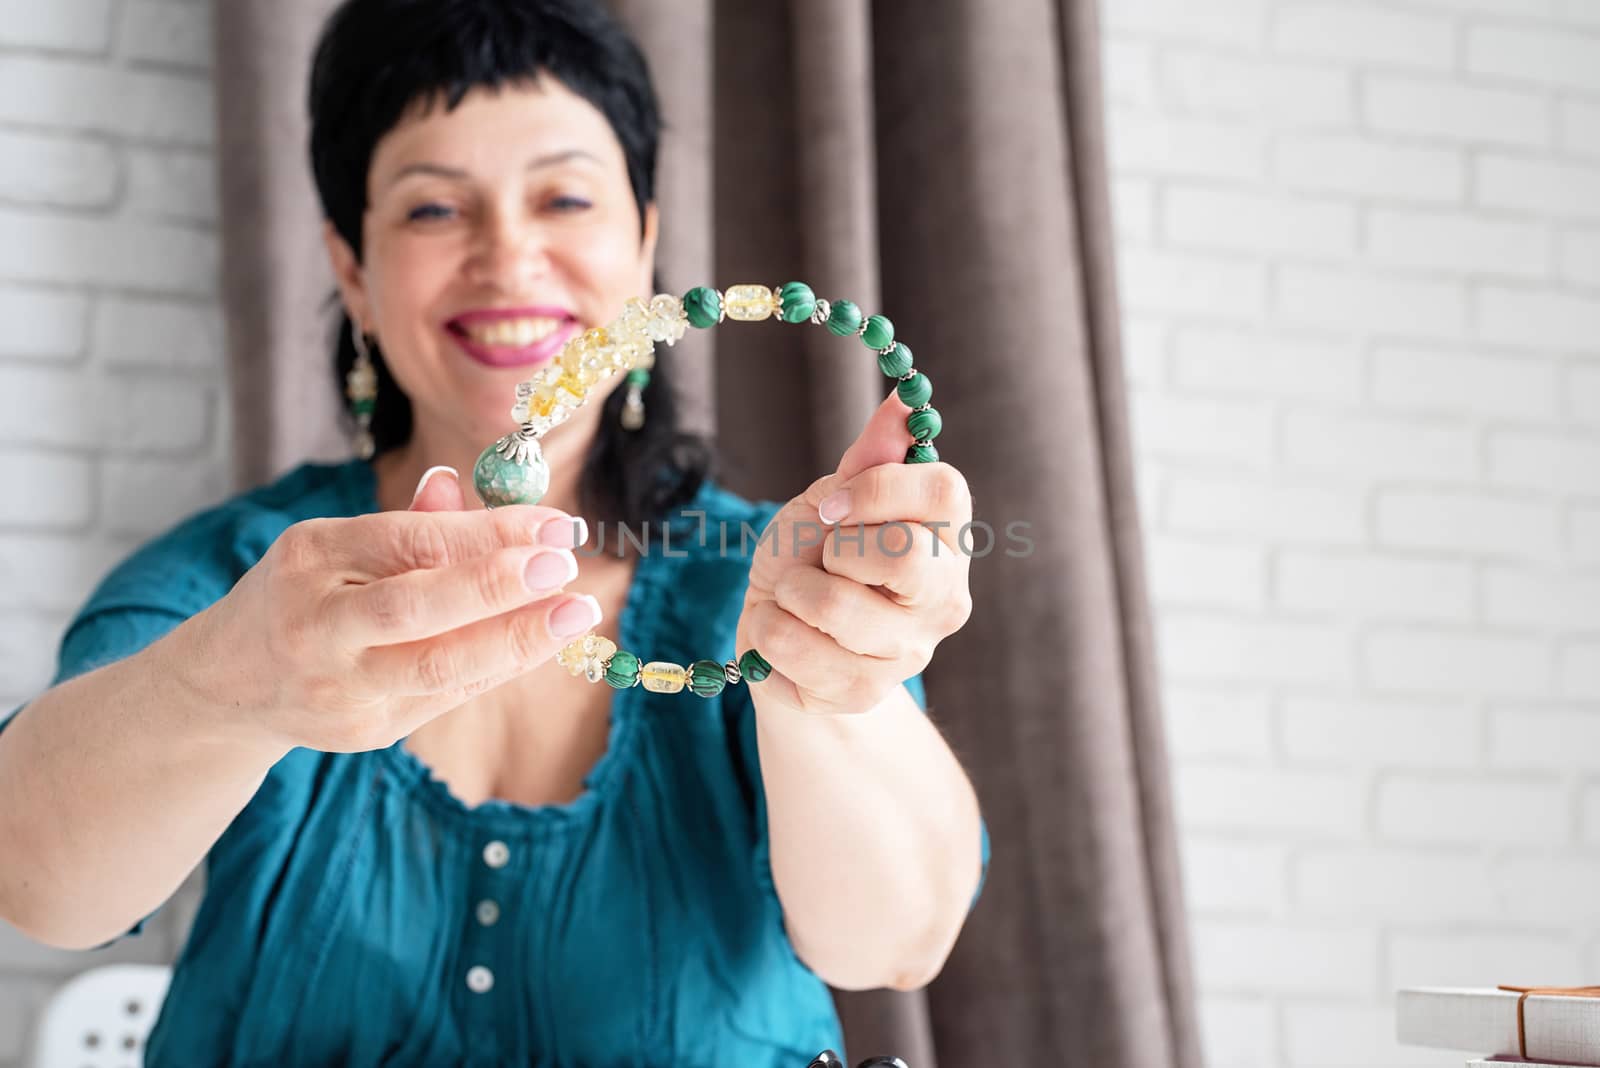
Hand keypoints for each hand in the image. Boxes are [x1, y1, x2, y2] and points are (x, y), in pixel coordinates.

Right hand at [196, 467, 600, 752]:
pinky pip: (447, 696)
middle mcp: (318, 626)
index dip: (486, 533)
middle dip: (497, 587)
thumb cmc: (306, 594)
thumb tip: (468, 486)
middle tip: (565, 565)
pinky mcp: (365, 732)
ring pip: (438, 667)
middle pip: (416, 609)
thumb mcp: (338, 546)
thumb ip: (410, 522)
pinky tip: (541, 641)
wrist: (227, 684)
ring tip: (575, 613)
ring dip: (516, 639)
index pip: (410, 542)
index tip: (552, 524)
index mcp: (311, 558)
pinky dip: (499, 666)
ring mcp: (339, 688)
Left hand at [735, 390, 973, 714]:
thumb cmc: (810, 557)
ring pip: (836, 606)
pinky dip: (768, 630)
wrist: (777, 632)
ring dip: (788, 591)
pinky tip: (780, 631)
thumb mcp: (831, 500)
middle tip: (819, 558)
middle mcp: (944, 596)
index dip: (878, 489)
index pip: (946, 491)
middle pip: (905, 556)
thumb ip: (869, 460)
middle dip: (835, 548)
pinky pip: (798, 650)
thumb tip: (901, 402)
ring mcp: (908, 651)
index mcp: (946, 537)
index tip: (833, 504)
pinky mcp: (864, 692)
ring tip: (790, 596)